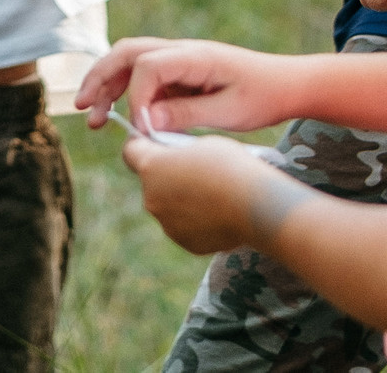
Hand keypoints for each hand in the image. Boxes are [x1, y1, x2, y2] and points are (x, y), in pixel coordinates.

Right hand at [76, 37, 292, 136]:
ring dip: (107, 84)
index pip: (148, 66)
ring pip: (130, 62)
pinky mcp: (180, 73)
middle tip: (82, 107)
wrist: (287, 85)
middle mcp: (182, 51)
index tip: (141, 130)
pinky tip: (118, 115)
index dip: (136, 98)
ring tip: (91, 117)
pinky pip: (144, 77)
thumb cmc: (264, 97)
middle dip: (100, 78)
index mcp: (195, 56)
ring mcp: (179, 60)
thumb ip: (186, 115)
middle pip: (127, 53)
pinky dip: (125, 92)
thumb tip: (145, 122)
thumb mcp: (229, 113)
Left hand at [123, 135, 297, 255]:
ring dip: (183, 199)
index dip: (142, 144)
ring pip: (169, 206)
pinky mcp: (186, 242)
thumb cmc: (230, 166)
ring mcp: (168, 224)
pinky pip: (186, 226)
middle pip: (152, 181)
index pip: (130, 151)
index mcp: (151, 168)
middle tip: (196, 169)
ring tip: (214, 192)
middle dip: (168, 175)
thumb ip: (178, 150)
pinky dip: (197, 219)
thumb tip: (175, 159)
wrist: (255, 206)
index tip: (156, 142)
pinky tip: (220, 211)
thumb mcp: (202, 144)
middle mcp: (152, 199)